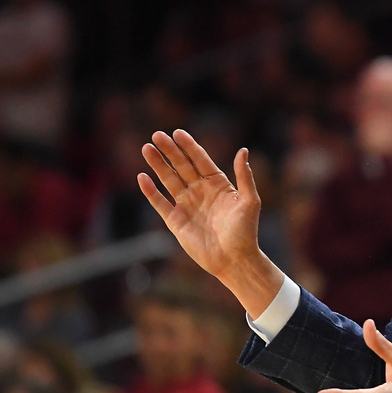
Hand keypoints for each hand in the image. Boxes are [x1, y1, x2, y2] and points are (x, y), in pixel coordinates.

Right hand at [137, 129, 281, 316]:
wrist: (234, 259)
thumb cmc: (245, 231)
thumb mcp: (249, 201)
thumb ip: (244, 176)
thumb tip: (243, 150)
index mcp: (218, 185)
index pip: (201, 160)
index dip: (189, 146)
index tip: (178, 132)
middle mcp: (201, 192)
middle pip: (182, 166)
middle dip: (170, 151)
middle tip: (157, 134)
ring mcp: (187, 205)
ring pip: (169, 180)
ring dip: (158, 165)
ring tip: (146, 148)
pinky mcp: (176, 221)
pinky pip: (160, 203)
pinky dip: (151, 191)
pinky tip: (142, 177)